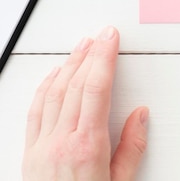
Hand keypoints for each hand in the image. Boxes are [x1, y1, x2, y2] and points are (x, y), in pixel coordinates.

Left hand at [23, 26, 148, 180]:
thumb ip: (132, 148)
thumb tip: (140, 115)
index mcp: (86, 146)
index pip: (95, 88)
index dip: (104, 58)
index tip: (110, 38)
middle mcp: (60, 141)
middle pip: (75, 84)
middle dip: (90, 54)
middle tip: (101, 34)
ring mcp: (41, 145)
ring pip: (53, 92)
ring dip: (68, 64)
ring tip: (81, 46)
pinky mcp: (30, 152)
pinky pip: (35, 110)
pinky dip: (45, 87)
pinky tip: (53, 76)